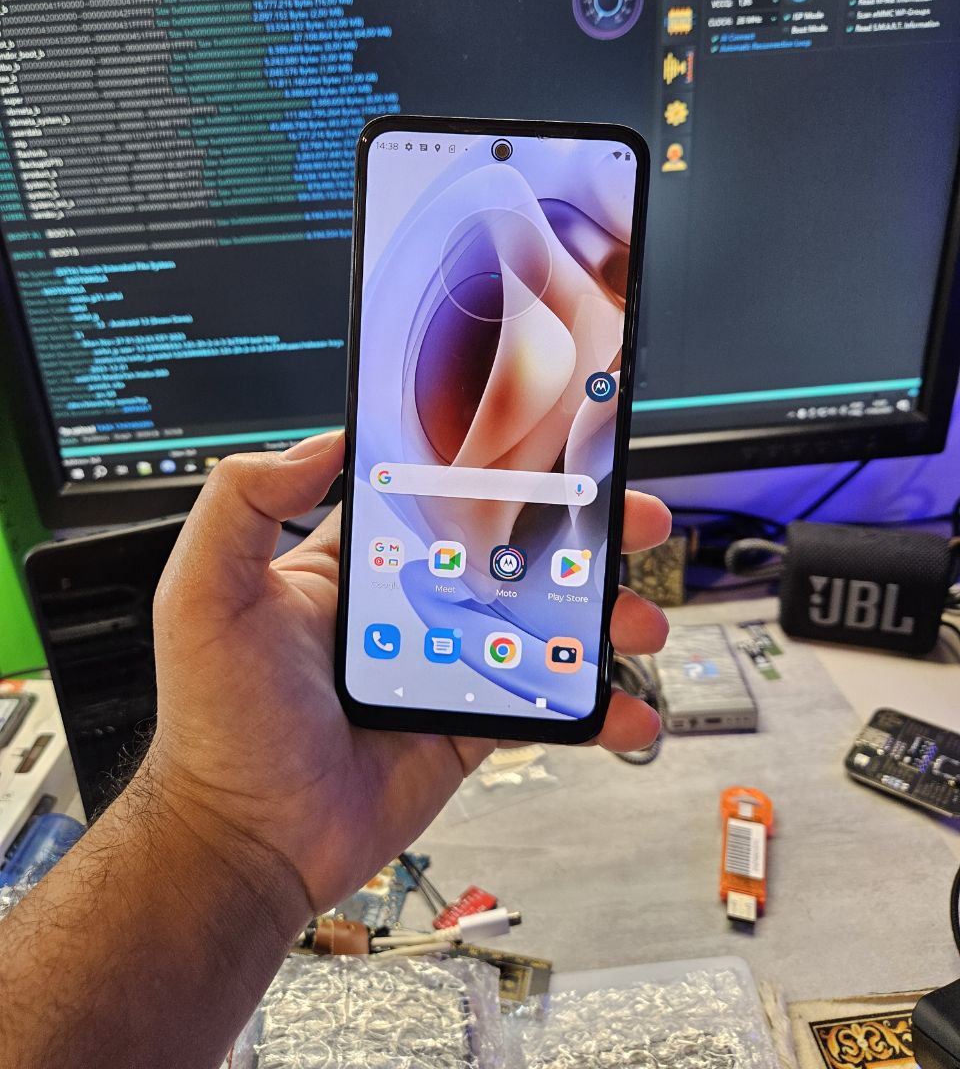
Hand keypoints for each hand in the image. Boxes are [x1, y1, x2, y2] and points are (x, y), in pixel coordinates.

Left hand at [147, 432, 670, 928]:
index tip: (551, 444)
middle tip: (629, 519)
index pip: (437, 495)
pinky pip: (547, 705)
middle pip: (511, 550)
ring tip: (639, 619)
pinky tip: (628, 713)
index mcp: (357, 563)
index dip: (498, 469)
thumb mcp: (206, 593)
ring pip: (544, 622)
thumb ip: (245, 502)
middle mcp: (411, 604)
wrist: (248, 842)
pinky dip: (598, 709)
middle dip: (580, 531)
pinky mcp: (471, 724)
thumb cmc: (217, 722)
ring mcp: (448, 664)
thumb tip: (321, 440)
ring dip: (602, 614)